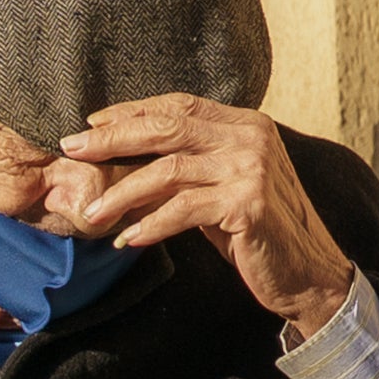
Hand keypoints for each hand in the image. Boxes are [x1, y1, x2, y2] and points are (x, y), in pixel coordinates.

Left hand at [61, 95, 356, 338]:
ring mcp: (251, 168)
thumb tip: (125, 156)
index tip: (91, 124)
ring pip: (167, 171)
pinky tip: (126, 239)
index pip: (180, 106)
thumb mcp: (220, 188)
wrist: (306, 272)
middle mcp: (250, 137)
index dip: (132, 111)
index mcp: (245, 124)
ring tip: (90, 214)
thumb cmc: (254, 232)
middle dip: (113, 139)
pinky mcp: (247, 204)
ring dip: (121, 194)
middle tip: (72, 150)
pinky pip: (182, 210)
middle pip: (167, 128)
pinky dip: (149, 225)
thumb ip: (189, 165)